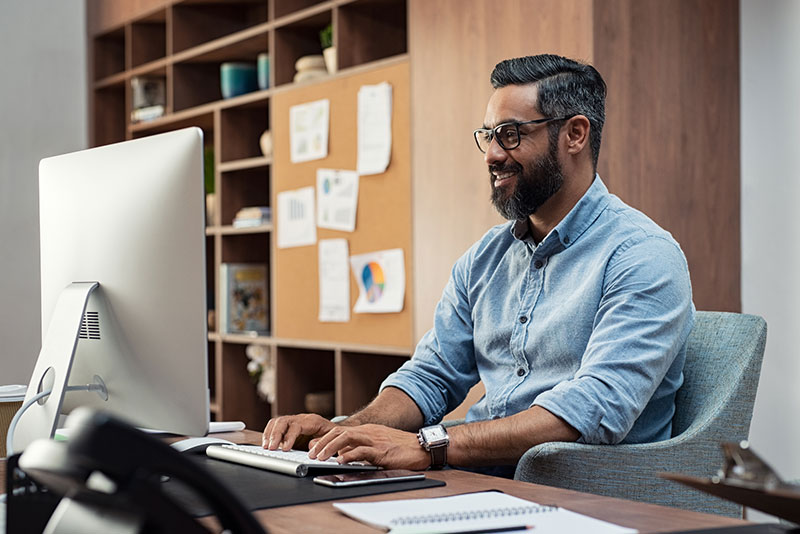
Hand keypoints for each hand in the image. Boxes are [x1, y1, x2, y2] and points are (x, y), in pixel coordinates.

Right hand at [262, 413, 335, 450]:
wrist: (335, 431)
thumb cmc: (333, 435)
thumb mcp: (331, 439)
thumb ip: (321, 442)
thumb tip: (310, 446)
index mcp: (312, 420)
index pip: (296, 425)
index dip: (289, 436)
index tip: (285, 448)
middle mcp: (301, 418)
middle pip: (283, 421)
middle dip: (275, 435)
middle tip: (271, 448)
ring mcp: (294, 421)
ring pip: (277, 422)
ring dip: (269, 434)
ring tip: (266, 447)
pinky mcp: (288, 427)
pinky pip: (275, 426)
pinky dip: (269, 434)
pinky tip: (267, 444)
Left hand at [308, 424, 429, 470]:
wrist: (423, 446)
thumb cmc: (403, 448)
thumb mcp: (379, 445)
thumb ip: (362, 448)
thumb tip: (344, 456)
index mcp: (368, 430)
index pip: (340, 431)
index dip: (325, 439)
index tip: (313, 448)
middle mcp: (369, 432)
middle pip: (339, 432)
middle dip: (322, 443)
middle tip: (311, 454)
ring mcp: (375, 440)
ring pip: (346, 438)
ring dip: (330, 448)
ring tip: (320, 457)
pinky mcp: (382, 451)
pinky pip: (362, 451)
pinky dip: (349, 455)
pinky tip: (341, 461)